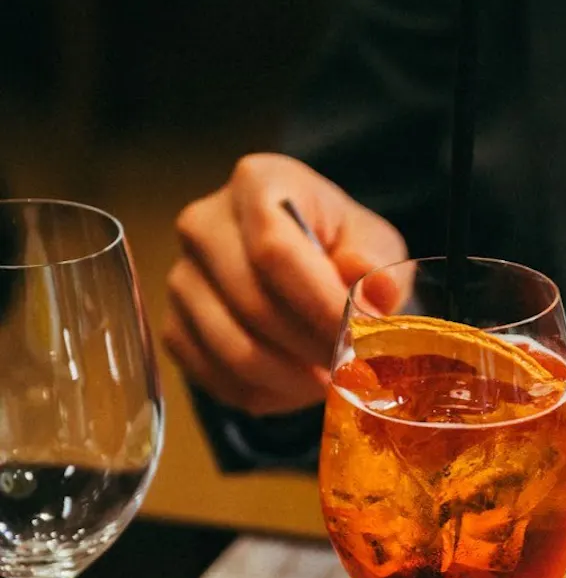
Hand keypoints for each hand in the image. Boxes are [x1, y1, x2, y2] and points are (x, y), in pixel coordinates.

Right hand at [163, 154, 406, 415]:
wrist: (301, 268)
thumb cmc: (339, 248)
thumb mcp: (373, 244)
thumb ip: (377, 267)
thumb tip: (374, 294)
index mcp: (256, 183)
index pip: (274, 250)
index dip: (318, 304)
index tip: (356, 338)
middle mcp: (204, 224)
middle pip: (253, 304)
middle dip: (310, 347)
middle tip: (350, 367)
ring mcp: (182, 278)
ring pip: (234, 349)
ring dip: (292, 378)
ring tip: (328, 378)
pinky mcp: (175, 328)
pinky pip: (218, 379)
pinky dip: (265, 394)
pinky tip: (296, 384)